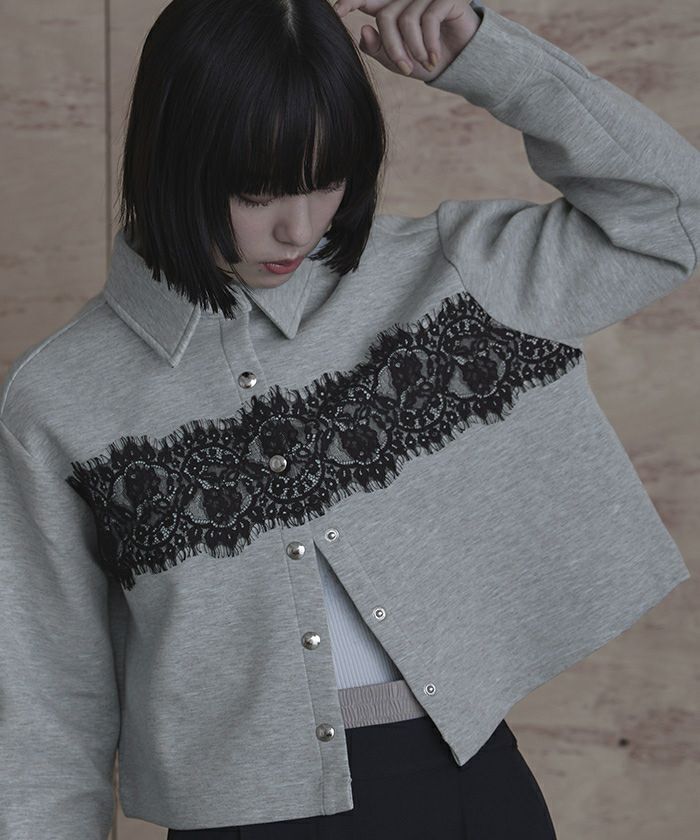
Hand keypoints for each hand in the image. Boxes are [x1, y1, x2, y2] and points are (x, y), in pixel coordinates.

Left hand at [332, 0, 480, 81]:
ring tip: (424, 63)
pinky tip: (434, 58)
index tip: (336, 11)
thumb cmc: (427, 60)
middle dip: (393, 47)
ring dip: (414, 49)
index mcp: (393, 9)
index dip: (350, 2)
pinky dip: (429, 44)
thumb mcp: (398, 61)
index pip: (367, 0)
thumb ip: (377, 49)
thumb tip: (364, 30)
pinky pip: (428, 19)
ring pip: (406, 20)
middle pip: (386, 16)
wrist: (462, 63)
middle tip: (404, 68)